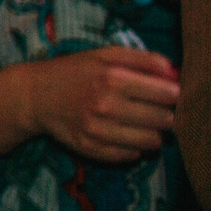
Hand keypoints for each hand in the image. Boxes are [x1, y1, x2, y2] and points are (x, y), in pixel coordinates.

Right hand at [12, 46, 178, 166]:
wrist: (35, 95)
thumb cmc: (75, 71)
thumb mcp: (104, 55)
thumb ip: (142, 58)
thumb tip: (174, 72)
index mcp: (113, 77)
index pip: (168, 94)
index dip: (174, 95)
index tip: (169, 94)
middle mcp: (106, 105)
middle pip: (163, 120)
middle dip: (166, 115)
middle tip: (158, 111)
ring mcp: (97, 130)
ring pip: (151, 142)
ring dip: (154, 134)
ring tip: (144, 125)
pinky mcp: (90, 149)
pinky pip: (129, 156)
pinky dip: (134, 148)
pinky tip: (126, 136)